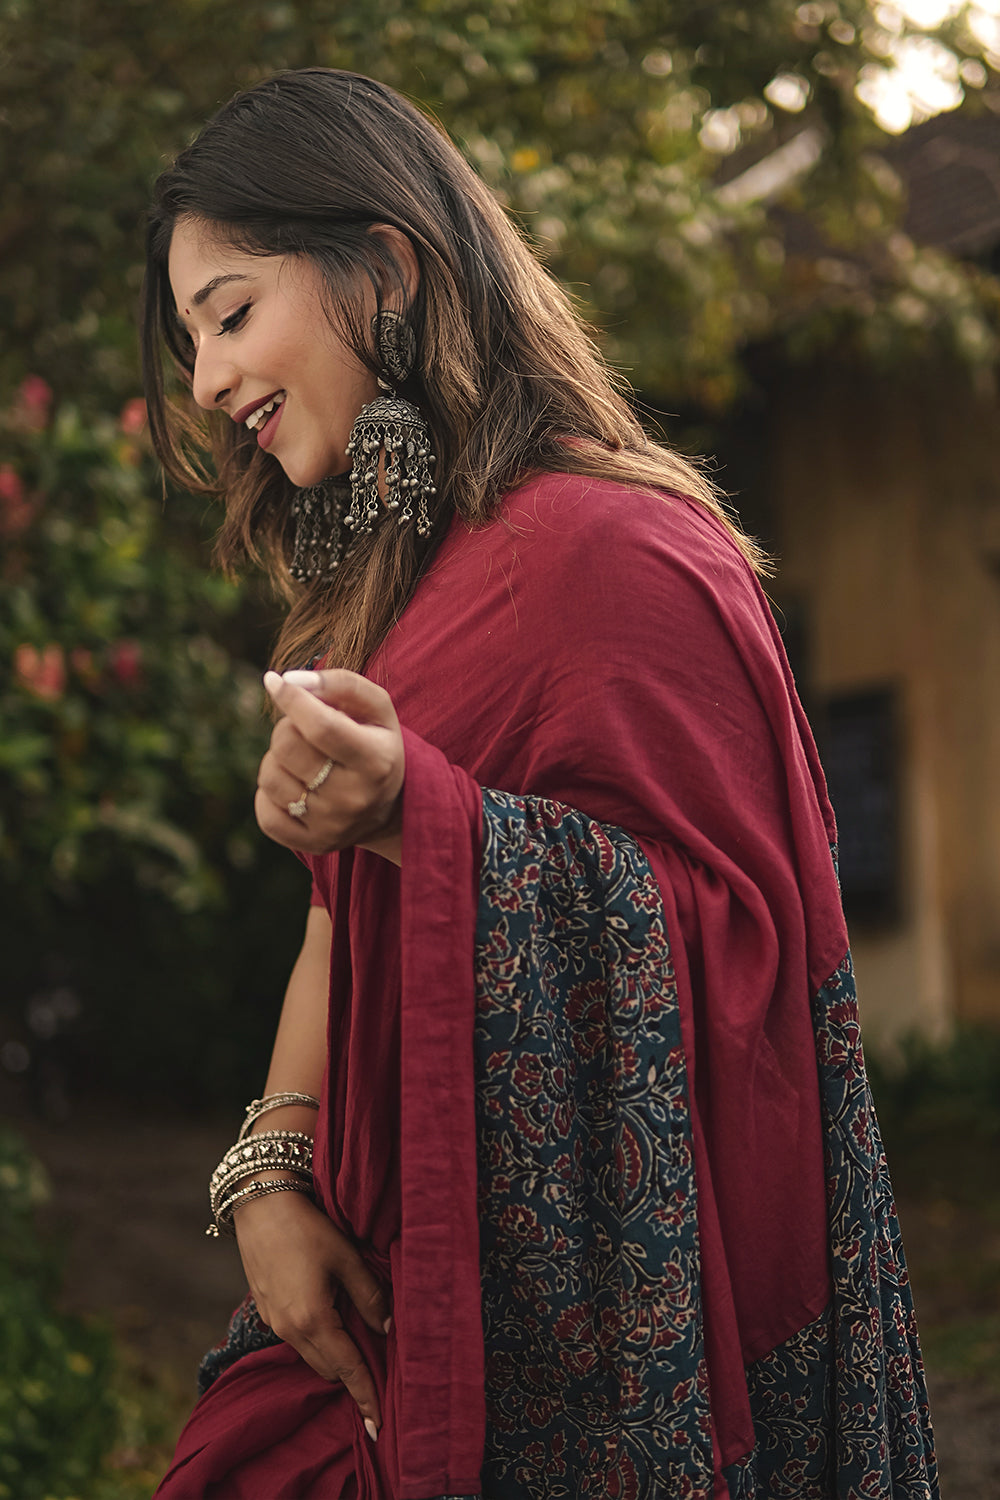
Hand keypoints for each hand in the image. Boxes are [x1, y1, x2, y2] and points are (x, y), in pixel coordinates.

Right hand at [233, 1188, 389, 1437]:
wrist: (260, 1202)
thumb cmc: (308, 1226)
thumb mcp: (347, 1258)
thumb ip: (370, 1297)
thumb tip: (388, 1328)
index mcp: (313, 1320)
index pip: (347, 1370)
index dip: (366, 1396)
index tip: (378, 1427)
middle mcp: (290, 1330)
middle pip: (328, 1370)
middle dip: (352, 1377)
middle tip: (379, 1375)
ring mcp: (274, 1323)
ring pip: (311, 1356)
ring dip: (334, 1356)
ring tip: (358, 1343)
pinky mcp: (266, 1311)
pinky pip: (297, 1339)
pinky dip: (317, 1339)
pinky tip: (330, 1317)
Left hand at [256, 669, 403, 861]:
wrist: (390, 807)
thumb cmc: (375, 743)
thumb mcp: (375, 708)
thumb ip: (340, 684)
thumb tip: (288, 680)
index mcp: (376, 759)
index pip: (320, 726)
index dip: (291, 699)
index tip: (275, 682)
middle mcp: (355, 797)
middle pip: (288, 747)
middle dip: (287, 727)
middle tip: (304, 731)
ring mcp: (332, 826)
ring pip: (270, 777)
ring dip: (277, 760)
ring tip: (302, 761)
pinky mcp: (312, 845)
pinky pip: (264, 813)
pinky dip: (270, 793)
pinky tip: (294, 787)